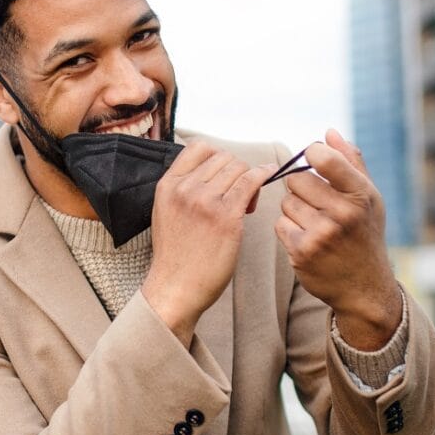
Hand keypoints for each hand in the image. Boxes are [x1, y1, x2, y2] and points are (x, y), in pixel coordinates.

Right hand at [142, 142, 274, 345]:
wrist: (175, 287)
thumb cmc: (175, 255)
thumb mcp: (166, 212)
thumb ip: (182, 190)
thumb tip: (215, 172)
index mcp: (167, 185)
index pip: (198, 147)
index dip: (218, 156)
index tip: (224, 173)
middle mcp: (184, 188)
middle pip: (223, 157)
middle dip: (235, 170)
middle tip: (237, 195)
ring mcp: (204, 201)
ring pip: (238, 168)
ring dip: (248, 178)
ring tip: (246, 202)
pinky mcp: (226, 216)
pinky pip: (251, 182)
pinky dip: (263, 174)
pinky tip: (268, 174)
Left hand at [274, 128, 400, 349]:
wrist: (364, 286)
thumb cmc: (364, 233)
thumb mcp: (369, 198)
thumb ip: (350, 162)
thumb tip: (327, 132)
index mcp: (361, 195)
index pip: (325, 159)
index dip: (311, 154)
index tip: (313, 160)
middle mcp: (343, 214)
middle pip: (296, 180)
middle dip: (302, 188)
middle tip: (317, 202)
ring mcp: (321, 234)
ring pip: (286, 202)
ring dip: (295, 210)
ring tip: (316, 223)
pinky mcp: (302, 251)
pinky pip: (280, 224)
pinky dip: (290, 229)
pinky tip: (308, 239)